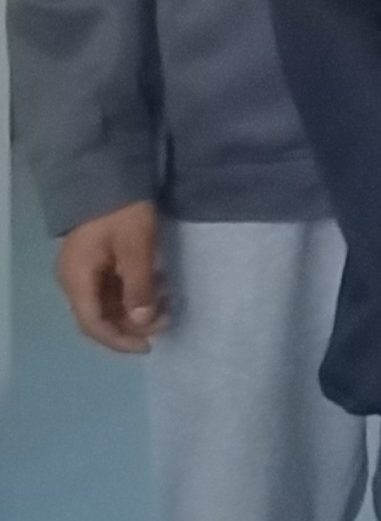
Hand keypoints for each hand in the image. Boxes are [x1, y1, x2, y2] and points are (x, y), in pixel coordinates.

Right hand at [56, 201, 163, 354]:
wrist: (110, 174)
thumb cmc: (123, 211)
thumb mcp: (137, 247)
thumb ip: (139, 286)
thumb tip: (143, 322)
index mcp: (77, 280)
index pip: (93, 323)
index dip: (119, 339)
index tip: (148, 346)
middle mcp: (74, 280)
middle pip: (98, 317)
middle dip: (131, 326)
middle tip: (165, 322)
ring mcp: (83, 271)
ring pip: (106, 304)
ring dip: (134, 311)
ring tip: (166, 307)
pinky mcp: (96, 261)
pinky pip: (111, 289)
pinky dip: (132, 295)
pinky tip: (156, 290)